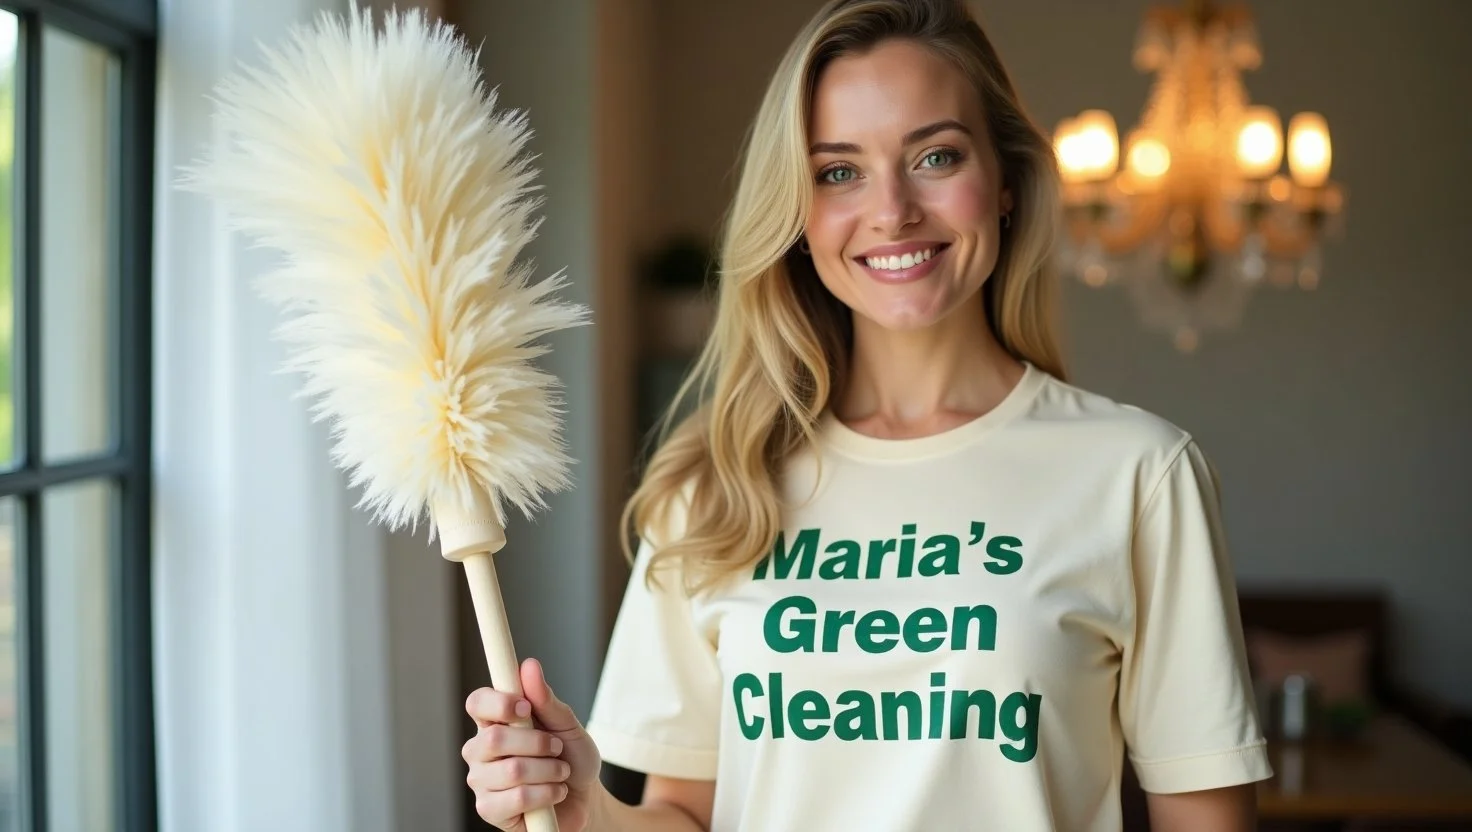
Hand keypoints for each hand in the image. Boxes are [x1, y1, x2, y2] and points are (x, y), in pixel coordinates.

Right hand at [463, 658, 602, 830]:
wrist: (585, 797)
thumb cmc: (571, 757)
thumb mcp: (566, 724)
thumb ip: (546, 699)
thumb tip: (529, 666)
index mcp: (494, 722)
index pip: (477, 702)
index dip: (499, 702)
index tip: (526, 707)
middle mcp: (480, 750)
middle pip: (494, 738)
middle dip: (538, 743)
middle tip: (556, 748)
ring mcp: (482, 781)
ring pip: (512, 770)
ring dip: (549, 771)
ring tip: (560, 773)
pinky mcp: (489, 809)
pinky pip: (517, 798)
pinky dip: (546, 794)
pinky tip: (553, 793)